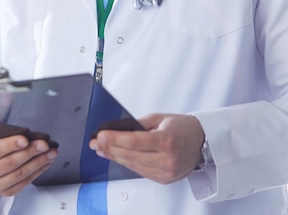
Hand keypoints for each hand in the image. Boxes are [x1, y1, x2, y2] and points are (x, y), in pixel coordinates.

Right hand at [0, 135, 57, 196]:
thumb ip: (4, 134)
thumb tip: (26, 133)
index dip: (11, 144)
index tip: (25, 139)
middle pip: (10, 163)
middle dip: (30, 152)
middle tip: (44, 145)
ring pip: (20, 173)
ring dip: (38, 162)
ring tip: (50, 153)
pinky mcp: (6, 192)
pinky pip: (25, 182)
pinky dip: (38, 171)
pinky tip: (45, 162)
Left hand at [89, 113, 204, 183]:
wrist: (202, 142)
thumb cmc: (181, 128)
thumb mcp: (159, 118)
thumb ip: (137, 124)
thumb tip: (115, 129)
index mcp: (167, 141)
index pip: (134, 141)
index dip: (115, 139)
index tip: (100, 136)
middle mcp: (168, 159)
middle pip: (131, 155)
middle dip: (109, 148)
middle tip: (95, 142)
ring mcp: (166, 172)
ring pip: (133, 165)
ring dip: (114, 157)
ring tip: (101, 149)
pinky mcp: (164, 179)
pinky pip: (139, 171)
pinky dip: (126, 163)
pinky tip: (116, 156)